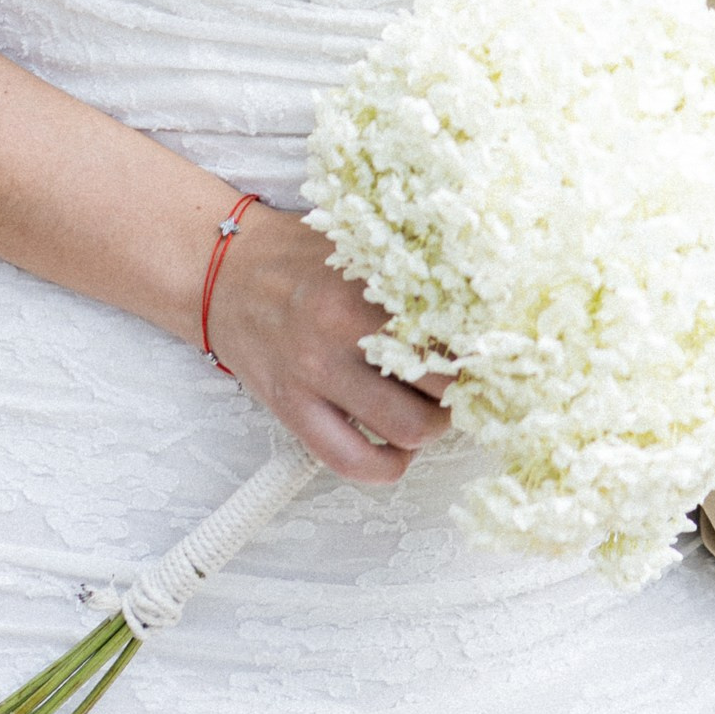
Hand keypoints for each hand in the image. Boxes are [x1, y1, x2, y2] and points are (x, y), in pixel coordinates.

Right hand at [199, 202, 451, 483]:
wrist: (224, 272)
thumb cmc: (298, 257)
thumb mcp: (358, 247)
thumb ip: (408, 272)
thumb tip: (477, 297)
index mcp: (364, 286)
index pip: (449, 330)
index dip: (479, 346)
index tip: (490, 349)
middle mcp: (340, 333)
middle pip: (440, 385)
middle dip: (462, 389)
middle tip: (464, 381)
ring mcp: (314, 376)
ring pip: (406, 429)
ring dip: (432, 427)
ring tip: (430, 410)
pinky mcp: (292, 411)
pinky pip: (351, 462)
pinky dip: (386, 465)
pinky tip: (395, 447)